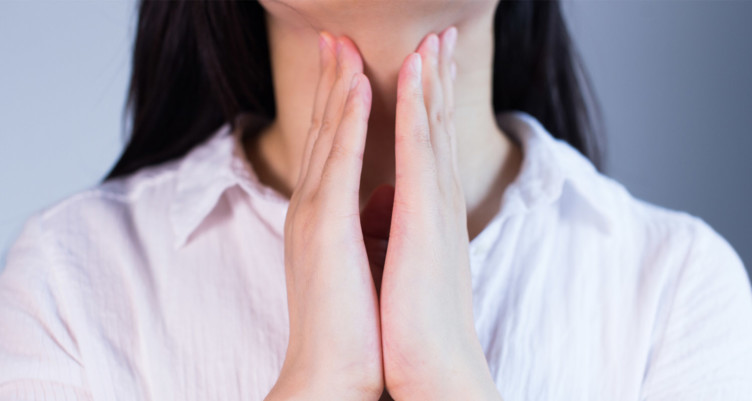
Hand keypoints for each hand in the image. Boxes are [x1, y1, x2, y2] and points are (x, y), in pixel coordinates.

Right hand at [265, 33, 381, 400]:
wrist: (333, 372)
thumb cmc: (351, 321)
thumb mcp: (359, 261)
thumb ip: (365, 223)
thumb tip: (384, 201)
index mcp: (325, 214)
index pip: (333, 146)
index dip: (339, 101)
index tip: (349, 64)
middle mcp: (314, 206)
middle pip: (326, 129)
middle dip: (333, 78)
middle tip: (337, 34)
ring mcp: (317, 214)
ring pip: (329, 135)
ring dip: (339, 84)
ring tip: (345, 41)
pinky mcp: (326, 228)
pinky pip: (340, 162)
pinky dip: (348, 120)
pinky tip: (357, 85)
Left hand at [379, 28, 501, 399]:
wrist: (428, 369)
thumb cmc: (411, 323)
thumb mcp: (402, 262)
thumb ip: (396, 225)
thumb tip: (384, 207)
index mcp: (427, 212)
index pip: (426, 144)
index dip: (427, 101)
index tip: (426, 64)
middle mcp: (437, 201)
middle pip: (434, 125)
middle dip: (435, 76)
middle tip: (440, 34)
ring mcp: (434, 205)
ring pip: (429, 125)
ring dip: (429, 76)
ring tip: (432, 36)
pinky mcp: (424, 216)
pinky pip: (417, 146)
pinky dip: (415, 104)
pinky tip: (414, 70)